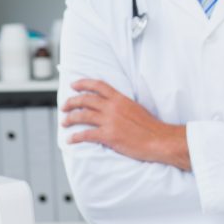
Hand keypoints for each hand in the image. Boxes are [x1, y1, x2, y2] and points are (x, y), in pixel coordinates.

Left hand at [61, 79, 189, 170]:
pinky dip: (75, 137)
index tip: (73, 85)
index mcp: (121, 99)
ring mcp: (110, 121)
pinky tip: (70, 139)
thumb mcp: (136, 108)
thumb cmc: (151, 126)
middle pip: (85, 99)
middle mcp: (113, 107)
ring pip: (82, 116)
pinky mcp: (108, 136)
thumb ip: (122, 105)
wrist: (159, 139)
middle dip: (71, 102)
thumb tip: (112, 107)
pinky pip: (86, 135)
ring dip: (70, 118)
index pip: (99, 85)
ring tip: (64, 122)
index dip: (83, 83)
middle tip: (64, 107)